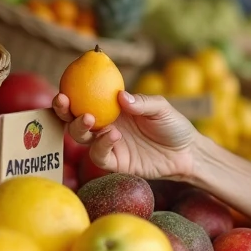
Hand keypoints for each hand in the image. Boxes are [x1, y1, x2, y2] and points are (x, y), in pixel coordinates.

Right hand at [53, 91, 200, 180]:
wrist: (187, 153)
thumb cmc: (174, 125)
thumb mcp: (161, 108)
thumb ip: (141, 102)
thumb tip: (119, 96)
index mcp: (113, 108)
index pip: (85, 99)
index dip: (71, 94)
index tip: (63, 87)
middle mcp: (106, 125)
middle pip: (74, 120)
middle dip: (63, 112)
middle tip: (65, 102)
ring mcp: (109, 144)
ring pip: (81, 138)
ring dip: (80, 128)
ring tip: (91, 119)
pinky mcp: (116, 163)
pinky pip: (99, 156)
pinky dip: (101, 145)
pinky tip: (113, 136)